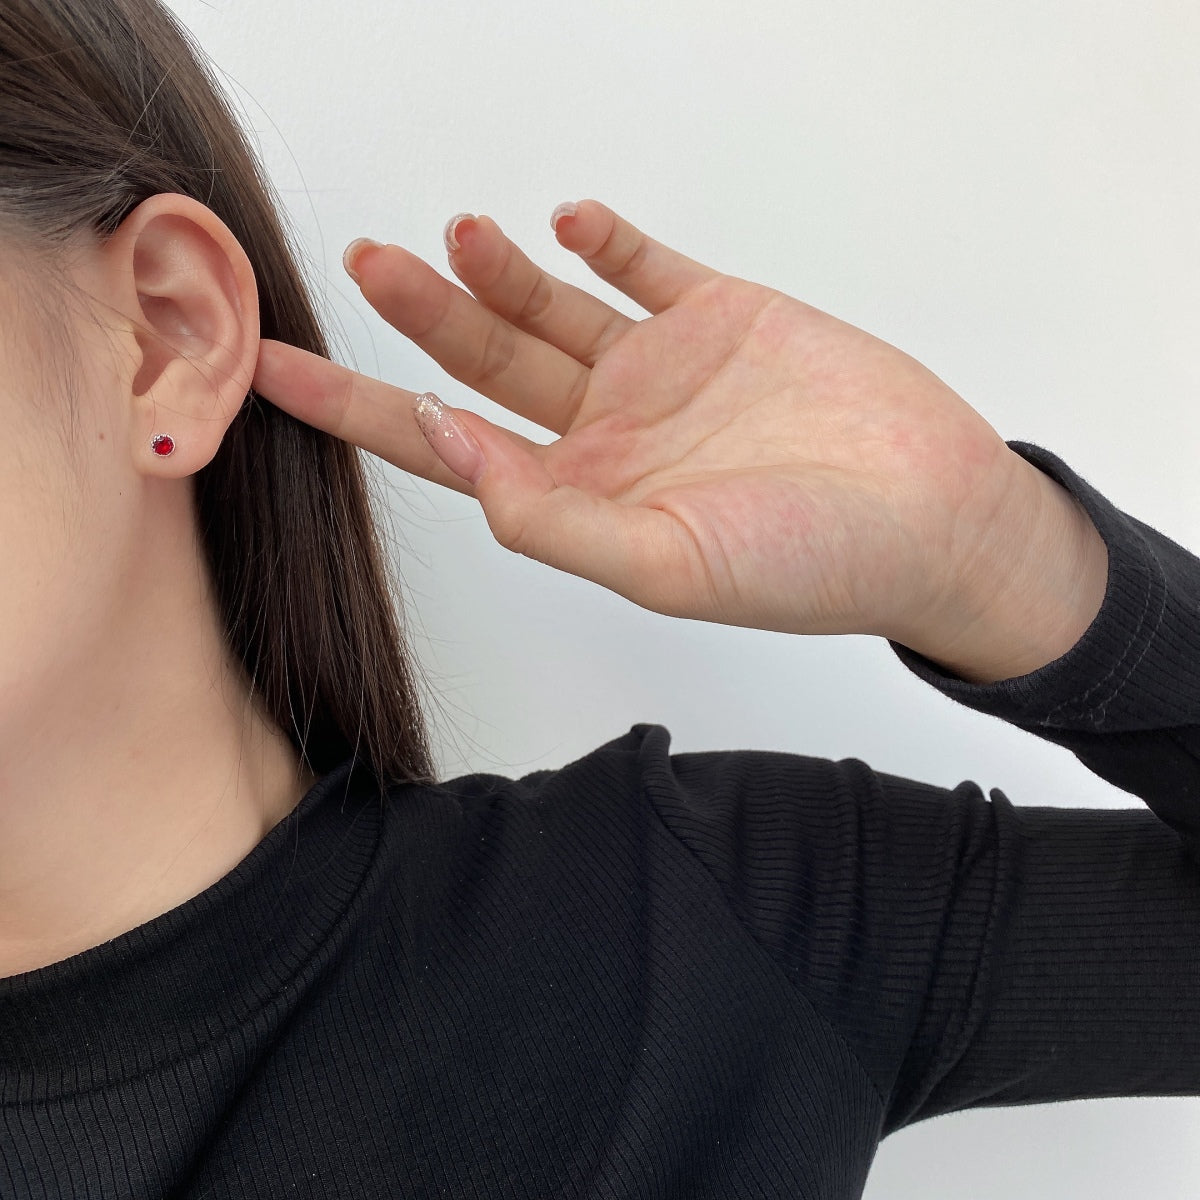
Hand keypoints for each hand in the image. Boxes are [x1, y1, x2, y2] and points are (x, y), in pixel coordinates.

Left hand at [251, 200, 1032, 644]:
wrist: (933, 516)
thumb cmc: (814, 562)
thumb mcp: (669, 565)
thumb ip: (549, 519)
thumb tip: (449, 445)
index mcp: (584, 500)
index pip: (443, 450)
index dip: (355, 411)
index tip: (276, 374)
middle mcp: (609, 435)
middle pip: (485, 367)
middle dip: (416, 318)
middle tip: (360, 267)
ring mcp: (663, 374)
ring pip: (552, 311)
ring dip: (496, 270)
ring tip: (453, 232)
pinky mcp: (723, 320)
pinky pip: (646, 268)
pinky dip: (603, 241)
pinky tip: (566, 221)